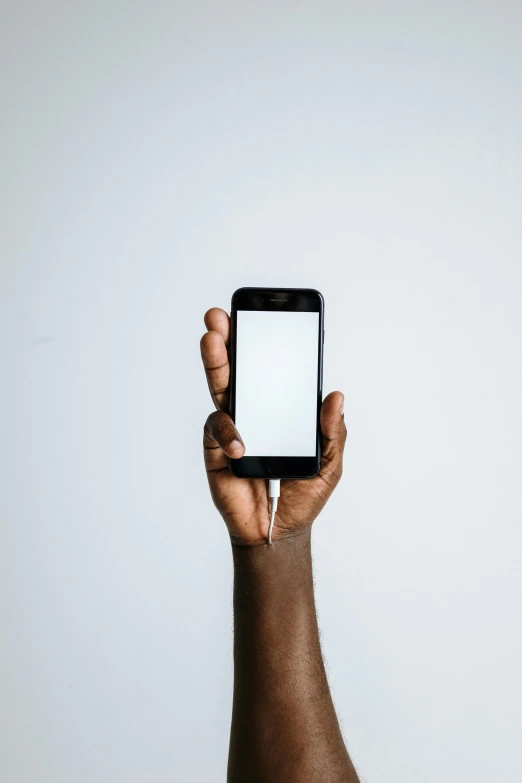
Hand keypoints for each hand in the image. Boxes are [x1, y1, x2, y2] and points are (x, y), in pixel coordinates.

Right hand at [201, 307, 346, 545]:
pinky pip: (218, 431)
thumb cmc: (303, 495)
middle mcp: (252, 410)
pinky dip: (229, 432)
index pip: (269, 369)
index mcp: (279, 408)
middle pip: (237, 369)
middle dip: (227, 340)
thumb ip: (333, 432)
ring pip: (220, 388)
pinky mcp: (216, 450)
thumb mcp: (330, 464)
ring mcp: (232, 428)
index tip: (261, 314)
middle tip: (219, 316)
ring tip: (211, 339)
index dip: (262, 342)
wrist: (278, 532)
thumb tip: (337, 396)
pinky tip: (241, 444)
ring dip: (215, 362)